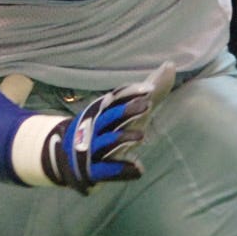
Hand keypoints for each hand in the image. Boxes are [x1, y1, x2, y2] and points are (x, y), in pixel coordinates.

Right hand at [38, 62, 175, 193]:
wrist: (66, 157)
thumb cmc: (105, 128)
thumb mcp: (124, 108)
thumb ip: (148, 91)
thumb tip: (170, 65)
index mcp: (102, 109)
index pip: (116, 97)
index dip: (131, 92)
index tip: (150, 89)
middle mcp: (95, 126)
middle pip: (110, 116)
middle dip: (127, 111)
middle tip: (147, 106)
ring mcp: (92, 148)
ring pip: (106, 142)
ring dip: (122, 138)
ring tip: (142, 136)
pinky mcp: (92, 170)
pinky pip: (106, 170)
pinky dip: (121, 170)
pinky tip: (139, 170)